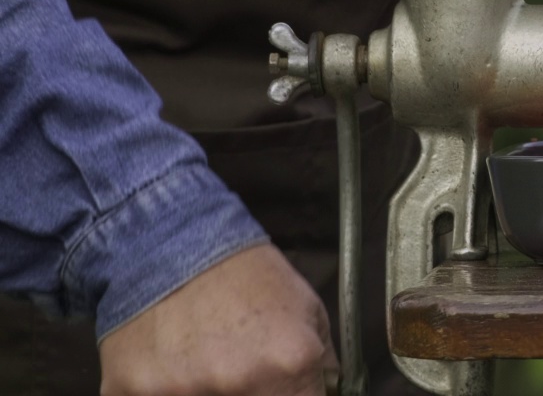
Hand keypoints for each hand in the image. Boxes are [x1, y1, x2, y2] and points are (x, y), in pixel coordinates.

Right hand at [100, 244, 337, 395]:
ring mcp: (183, 393)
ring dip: (209, 391)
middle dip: (256, 394)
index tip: (288, 389)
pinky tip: (173, 364)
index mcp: (289, 363)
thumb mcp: (307, 308)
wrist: (170, 242)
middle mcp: (239, 384)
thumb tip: (329, 394)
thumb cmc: (245, 275)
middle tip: (243, 368)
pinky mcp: (133, 394)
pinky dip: (169, 390)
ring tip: (206, 359)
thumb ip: (323, 363)